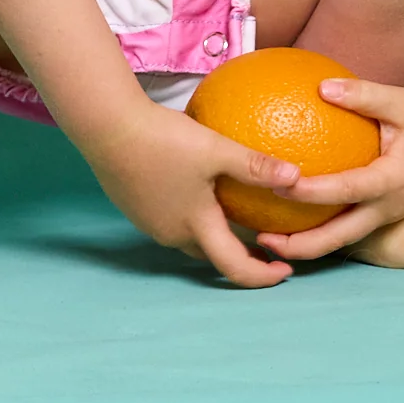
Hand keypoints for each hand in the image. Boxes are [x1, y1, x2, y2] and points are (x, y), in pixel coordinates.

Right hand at [83, 107, 303, 287]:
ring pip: (188, 236)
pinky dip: (191, 215)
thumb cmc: (163, 140)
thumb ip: (255, 165)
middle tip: (263, 243)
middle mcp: (171, 232)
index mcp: (195, 226)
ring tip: (233, 215)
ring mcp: (149, 221)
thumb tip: (297, 177)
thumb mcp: (215, 149)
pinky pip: (171, 218)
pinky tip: (197, 188)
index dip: (263, 276)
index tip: (286, 271)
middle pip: (211, 254)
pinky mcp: (134, 205)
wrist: (106, 126)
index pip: (234, 267)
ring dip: (213, 233)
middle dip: (238, 255)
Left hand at [256, 76, 403, 261]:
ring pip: (345, 238)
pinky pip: (353, 227)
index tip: (278, 186)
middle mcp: (391, 205)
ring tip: (269, 237)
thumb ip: (362, 94)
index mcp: (393, 180)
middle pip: (340, 236)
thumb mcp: (401, 100)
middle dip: (301, 244)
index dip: (310, 192)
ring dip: (309, 243)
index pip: (345, 191)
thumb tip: (320, 86)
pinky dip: (325, 229)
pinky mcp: (389, 212)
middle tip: (262, 238)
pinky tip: (296, 218)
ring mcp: (391, 214)